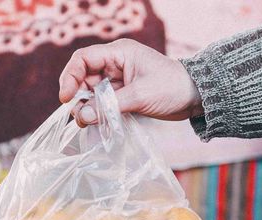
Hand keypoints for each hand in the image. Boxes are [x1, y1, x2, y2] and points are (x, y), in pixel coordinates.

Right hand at [59, 39, 202, 126]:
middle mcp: (115, 63)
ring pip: (91, 91)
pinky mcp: (123, 94)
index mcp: (118, 53)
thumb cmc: (171, 88)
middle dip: (78, 96)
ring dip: (87, 107)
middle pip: (84, 76)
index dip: (70, 77)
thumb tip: (81, 116)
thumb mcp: (140, 96)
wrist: (195, 96)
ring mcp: (118, 79)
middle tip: (78, 116)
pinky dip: (98, 112)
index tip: (66, 98)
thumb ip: (109, 106)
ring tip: (87, 122)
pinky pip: (103, 102)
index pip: (83, 59)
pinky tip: (97, 123)